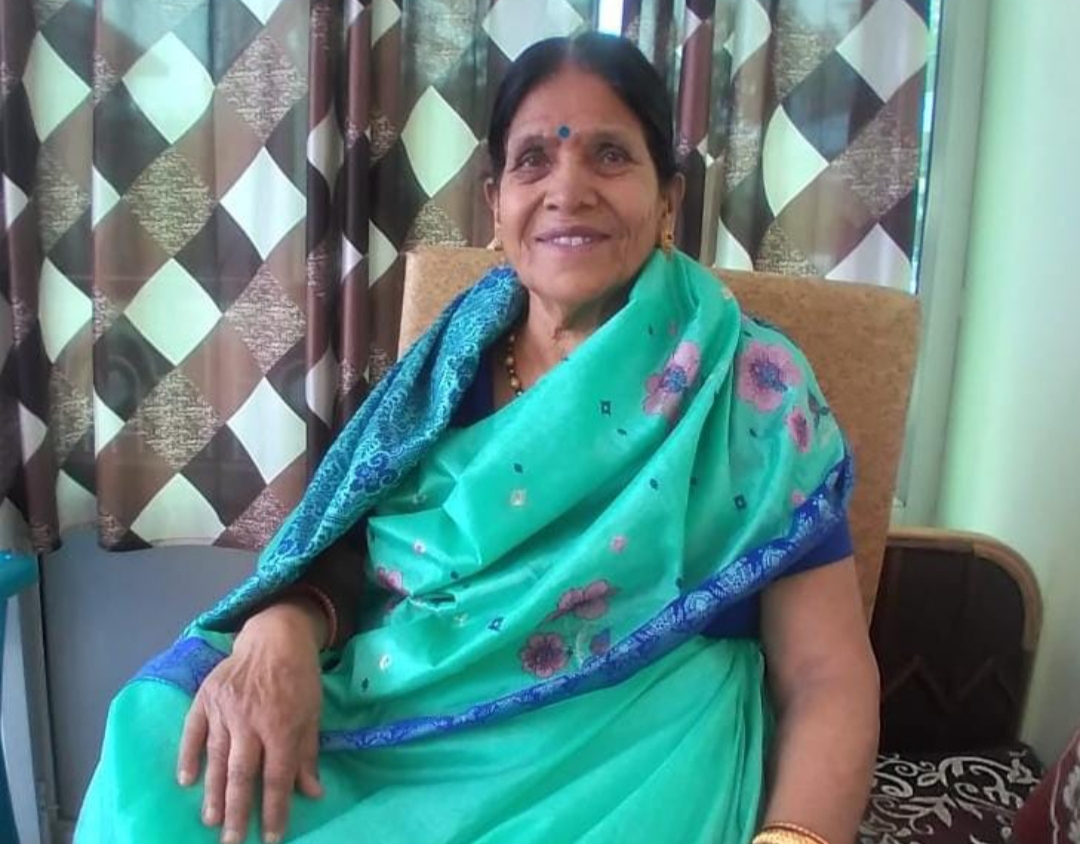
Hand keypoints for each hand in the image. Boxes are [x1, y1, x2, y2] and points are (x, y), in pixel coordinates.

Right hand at [177, 601, 325, 842]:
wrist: (275, 636)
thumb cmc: (299, 677)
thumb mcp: (312, 713)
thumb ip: (307, 754)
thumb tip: (312, 794)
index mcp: (281, 725)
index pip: (277, 777)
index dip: (275, 809)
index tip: (272, 837)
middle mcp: (250, 721)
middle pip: (241, 774)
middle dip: (238, 812)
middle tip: (233, 841)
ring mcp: (224, 709)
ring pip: (216, 758)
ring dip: (213, 793)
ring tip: (212, 821)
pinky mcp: (206, 698)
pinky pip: (193, 732)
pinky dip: (188, 756)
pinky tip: (186, 781)